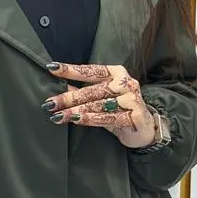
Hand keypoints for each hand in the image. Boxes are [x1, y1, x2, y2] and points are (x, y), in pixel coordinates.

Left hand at [42, 61, 160, 148]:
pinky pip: (109, 118)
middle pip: (92, 90)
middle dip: (68, 97)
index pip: (91, 70)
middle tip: (50, 103)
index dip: (71, 70)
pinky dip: (91, 119)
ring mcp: (131, 98)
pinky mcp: (134, 115)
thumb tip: (62, 88)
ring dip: (76, 110)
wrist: (146, 128)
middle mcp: (125, 83)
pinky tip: (78, 120)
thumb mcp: (102, 99)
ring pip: (98, 104)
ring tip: (60, 115)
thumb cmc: (120, 110)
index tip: (52, 68)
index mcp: (116, 73)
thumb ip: (85, 92)